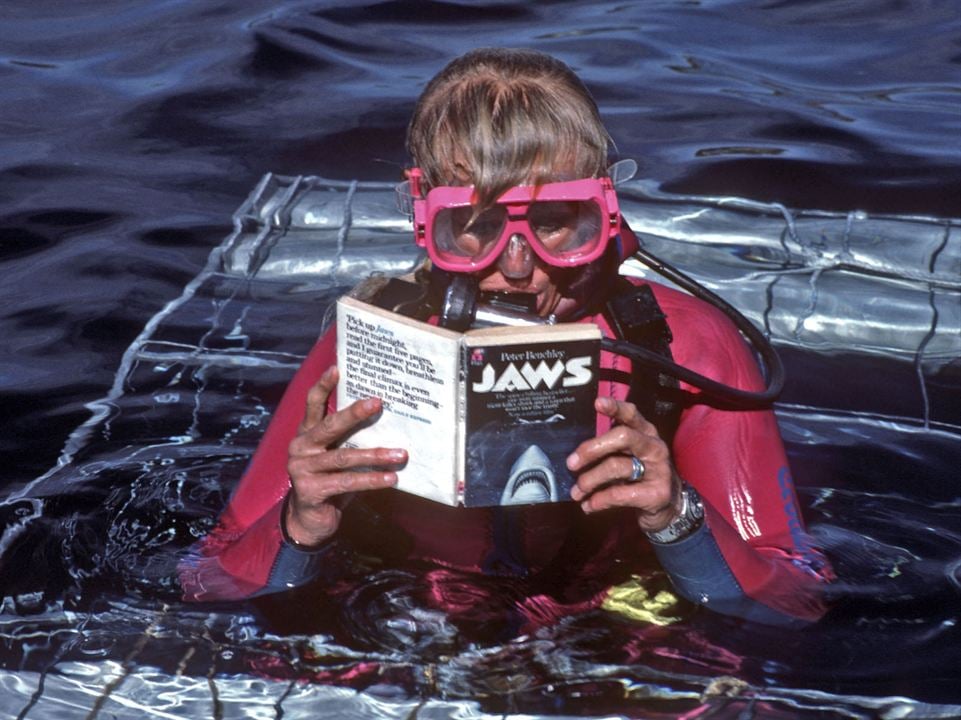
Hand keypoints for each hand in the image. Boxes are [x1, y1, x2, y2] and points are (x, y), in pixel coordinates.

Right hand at [285, 366, 405, 545]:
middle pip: (330, 425)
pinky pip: (347, 482)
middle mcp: (301, 447)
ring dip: (376, 455)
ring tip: (401, 454)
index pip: (313, 404)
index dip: (323, 385)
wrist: (310, 521)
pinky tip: (391, 479)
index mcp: (307, 434)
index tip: (337, 368)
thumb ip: (348, 439)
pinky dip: (372, 480)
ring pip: (344, 457)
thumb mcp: (336, 455)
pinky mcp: (310, 490)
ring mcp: (302, 469)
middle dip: (354, 413)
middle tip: (378, 402)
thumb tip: (384, 420)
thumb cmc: (330, 481)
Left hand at [566, 396, 682, 532]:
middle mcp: (654, 447)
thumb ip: (608, 449)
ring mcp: (659, 470)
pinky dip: (599, 500)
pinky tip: (589, 505)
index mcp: (645, 433)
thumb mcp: (628, 457)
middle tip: (571, 464)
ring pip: (617, 467)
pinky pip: (620, 494)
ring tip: (576, 492)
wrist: (668, 509)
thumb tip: (574, 454)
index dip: (615, 407)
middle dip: (592, 449)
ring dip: (590, 480)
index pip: (631, 414)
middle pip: (622, 436)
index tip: (598, 403)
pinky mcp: (657, 494)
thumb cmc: (639, 477)